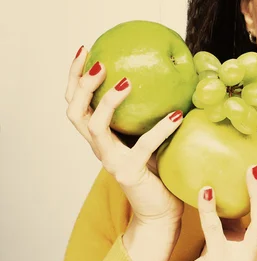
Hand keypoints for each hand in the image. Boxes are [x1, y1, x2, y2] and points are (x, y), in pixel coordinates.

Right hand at [65, 46, 184, 235]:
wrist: (160, 211)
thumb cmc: (157, 171)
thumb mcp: (149, 137)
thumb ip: (149, 113)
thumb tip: (172, 75)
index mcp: (100, 136)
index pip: (77, 102)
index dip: (74, 76)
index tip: (85, 49)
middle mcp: (99, 147)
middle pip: (75, 111)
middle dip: (81, 84)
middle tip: (100, 63)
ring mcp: (111, 160)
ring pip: (95, 126)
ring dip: (107, 102)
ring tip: (126, 81)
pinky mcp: (129, 172)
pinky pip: (143, 146)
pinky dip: (160, 129)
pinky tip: (177, 115)